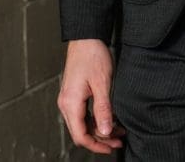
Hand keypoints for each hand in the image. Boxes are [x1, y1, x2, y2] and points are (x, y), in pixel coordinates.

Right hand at [57, 38, 124, 154]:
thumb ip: (103, 109)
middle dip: (100, 139)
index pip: (81, 135)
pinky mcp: (73, 94)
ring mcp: (68, 98)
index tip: (111, 148)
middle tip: (118, 141)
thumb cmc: (93, 55)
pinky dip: (95, 119)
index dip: (96, 145)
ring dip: (99, 129)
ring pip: (82, 123)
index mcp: (71, 103)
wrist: (86, 37)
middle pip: (80, 132)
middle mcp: (66, 103)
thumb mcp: (102, 83)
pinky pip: (82, 114)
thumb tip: (106, 132)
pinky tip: (109, 118)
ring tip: (118, 130)